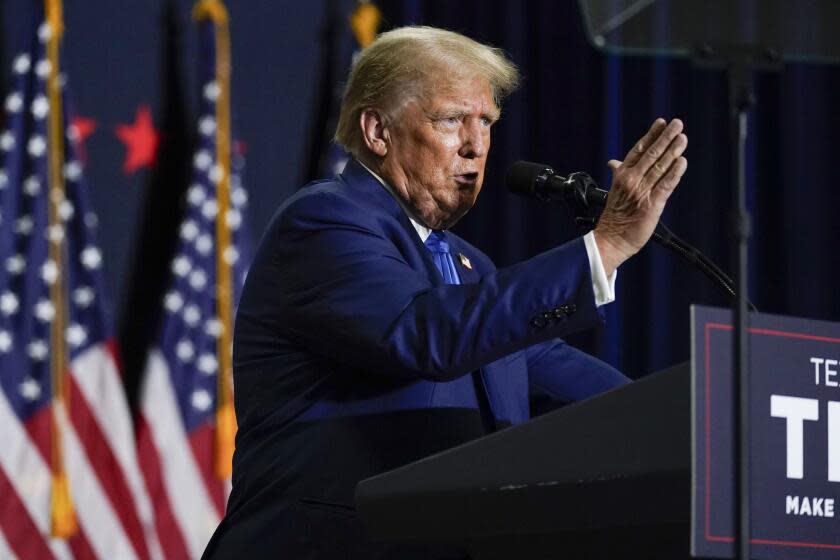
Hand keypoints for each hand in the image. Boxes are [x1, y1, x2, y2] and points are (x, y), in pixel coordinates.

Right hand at [594, 118, 687, 275]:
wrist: (610, 240)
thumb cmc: (614, 217)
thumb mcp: (613, 191)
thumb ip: (618, 175)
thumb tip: (613, 163)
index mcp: (621, 176)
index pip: (638, 150)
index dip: (650, 135)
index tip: (661, 123)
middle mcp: (631, 180)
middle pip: (651, 154)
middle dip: (665, 138)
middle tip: (677, 124)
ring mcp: (642, 192)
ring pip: (660, 167)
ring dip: (673, 151)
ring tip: (683, 138)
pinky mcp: (652, 204)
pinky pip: (666, 185)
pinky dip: (675, 173)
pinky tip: (682, 162)